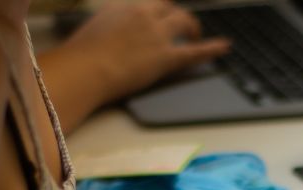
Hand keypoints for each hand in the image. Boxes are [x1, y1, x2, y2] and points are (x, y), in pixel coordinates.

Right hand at [63, 1, 230, 99]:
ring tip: (197, 35)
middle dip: (178, 15)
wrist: (84, 70)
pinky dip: (212, 48)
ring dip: (193, 27)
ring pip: (184, 21)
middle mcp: (143, 14)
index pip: (151, 1)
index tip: (164, 11)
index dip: (160, 7)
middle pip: (170, 7)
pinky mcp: (164, 57)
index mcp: (124, 6)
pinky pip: (194, 51)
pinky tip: (223, 47)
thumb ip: (108, 28)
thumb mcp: (91, 31)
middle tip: (182, 25)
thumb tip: (108, 36)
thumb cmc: (79, 57)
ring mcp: (156, 35)